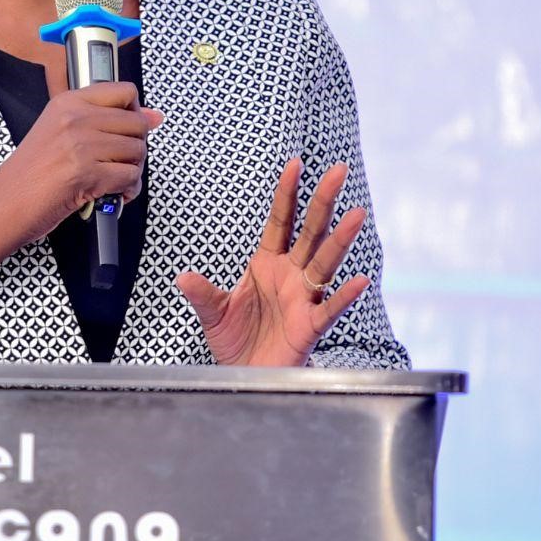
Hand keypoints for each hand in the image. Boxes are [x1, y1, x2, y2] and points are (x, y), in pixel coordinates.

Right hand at [0, 82, 162, 241]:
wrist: (2, 205)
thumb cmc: (28, 175)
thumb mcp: (59, 134)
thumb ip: (103, 121)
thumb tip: (154, 116)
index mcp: (67, 102)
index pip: (124, 91)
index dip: (135, 113)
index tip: (130, 129)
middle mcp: (75, 118)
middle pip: (137, 123)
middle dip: (136, 147)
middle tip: (119, 161)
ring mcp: (80, 144)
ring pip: (137, 151)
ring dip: (132, 171)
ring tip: (113, 180)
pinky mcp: (86, 172)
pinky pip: (130, 177)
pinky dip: (128, 190)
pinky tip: (113, 193)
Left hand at [175, 157, 370, 366]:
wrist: (245, 376)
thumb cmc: (236, 341)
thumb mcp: (213, 313)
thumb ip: (203, 293)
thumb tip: (183, 276)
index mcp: (267, 264)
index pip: (280, 222)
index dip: (287, 194)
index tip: (294, 164)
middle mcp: (290, 275)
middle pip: (310, 232)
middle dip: (323, 201)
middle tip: (338, 171)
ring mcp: (303, 298)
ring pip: (324, 263)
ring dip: (340, 240)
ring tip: (356, 214)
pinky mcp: (310, 326)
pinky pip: (329, 308)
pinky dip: (343, 296)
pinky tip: (358, 280)